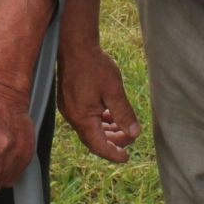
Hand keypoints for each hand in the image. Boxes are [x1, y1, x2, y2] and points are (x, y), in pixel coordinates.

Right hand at [57, 40, 141, 162]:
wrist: (75, 45)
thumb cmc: (95, 65)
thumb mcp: (114, 90)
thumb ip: (124, 114)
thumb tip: (134, 133)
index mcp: (82, 118)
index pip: (98, 145)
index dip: (113, 154)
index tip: (126, 158)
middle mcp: (72, 117)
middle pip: (93, 139)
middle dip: (112, 141)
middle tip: (130, 138)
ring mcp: (69, 108)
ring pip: (89, 128)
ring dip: (106, 130)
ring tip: (123, 127)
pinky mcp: (69, 100)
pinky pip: (85, 118)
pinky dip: (99, 120)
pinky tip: (110, 114)